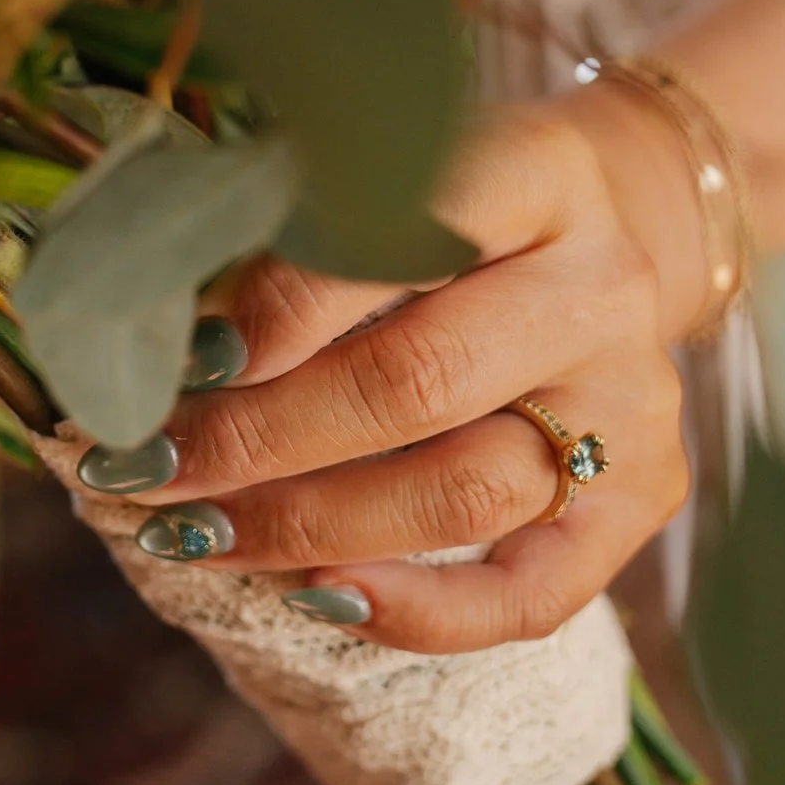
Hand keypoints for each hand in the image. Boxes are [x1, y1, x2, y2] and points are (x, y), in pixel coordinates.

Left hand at [85, 97, 704, 653]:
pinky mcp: (645, 497)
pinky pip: (533, 594)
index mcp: (537, 173)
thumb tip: (140, 338)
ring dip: (307, 526)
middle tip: (142, 468)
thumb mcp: (386, 171)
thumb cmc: (453, 205)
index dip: (280, 304)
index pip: (404, 233)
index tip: (178, 357)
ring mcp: (633, 401)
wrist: (612, 230)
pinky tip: (318, 597)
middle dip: (257, 438)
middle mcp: (600, 286)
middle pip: (418, 382)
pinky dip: (419, 613)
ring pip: (464, 495)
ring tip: (193, 533)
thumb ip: (286, 230)